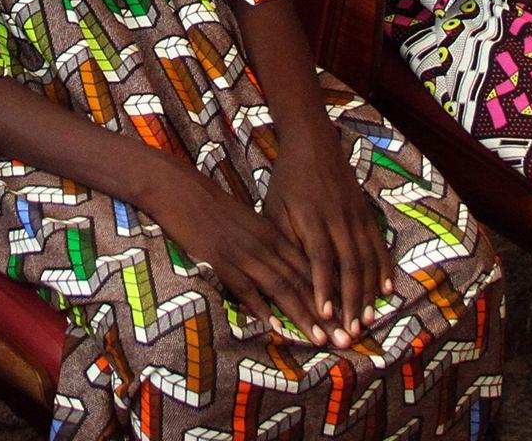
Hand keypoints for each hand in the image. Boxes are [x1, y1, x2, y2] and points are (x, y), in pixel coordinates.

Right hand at [152, 160, 329, 338]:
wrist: (183, 191)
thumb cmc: (215, 209)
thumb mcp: (250, 224)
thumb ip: (269, 245)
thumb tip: (286, 269)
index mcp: (275, 234)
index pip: (311, 268)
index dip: (332, 295)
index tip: (348, 318)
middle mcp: (266, 244)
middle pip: (303, 282)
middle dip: (326, 314)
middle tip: (346, 339)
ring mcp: (245, 253)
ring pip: (282, 287)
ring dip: (303, 316)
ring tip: (321, 339)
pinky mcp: (222, 260)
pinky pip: (247, 288)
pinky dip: (263, 308)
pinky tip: (276, 326)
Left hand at [257, 122, 388, 347]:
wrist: (313, 145)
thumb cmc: (287, 182)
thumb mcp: (275, 208)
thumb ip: (282, 240)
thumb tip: (282, 275)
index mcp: (311, 218)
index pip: (320, 259)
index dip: (323, 287)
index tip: (325, 315)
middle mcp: (338, 219)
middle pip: (349, 266)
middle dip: (351, 301)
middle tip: (351, 332)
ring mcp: (356, 216)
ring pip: (366, 259)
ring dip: (368, 292)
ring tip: (367, 320)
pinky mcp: (366, 214)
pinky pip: (379, 245)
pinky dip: (383, 269)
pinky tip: (386, 291)